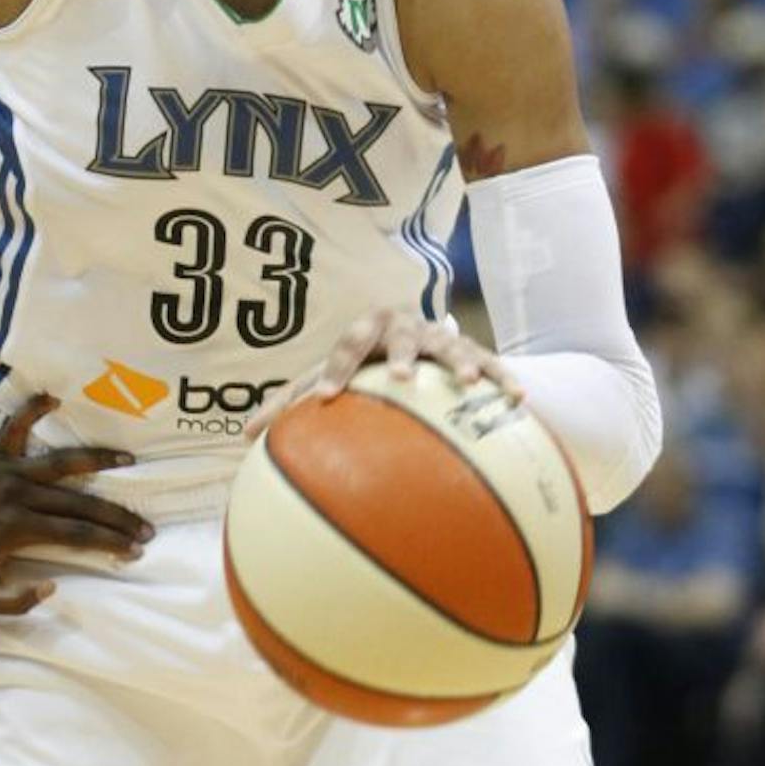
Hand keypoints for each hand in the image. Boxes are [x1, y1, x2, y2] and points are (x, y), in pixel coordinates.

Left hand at [0, 393, 152, 614]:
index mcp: (16, 528)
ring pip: (61, 463)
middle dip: (116, 516)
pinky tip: (53, 397)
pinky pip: (15, 428)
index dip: (108, 543)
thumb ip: (15, 602)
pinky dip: (32, 410)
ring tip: (128, 458)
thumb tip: (52, 588)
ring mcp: (7, 471)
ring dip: (97, 459)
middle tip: (146, 526)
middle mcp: (16, 494)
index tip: (135, 550)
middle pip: (78, 504)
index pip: (75, 535)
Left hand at [242, 306, 521, 442]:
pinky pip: (492, 364)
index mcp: (362, 331)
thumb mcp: (329, 376)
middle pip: (397, 334)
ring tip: (468, 383)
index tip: (324, 399)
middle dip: (398, 352)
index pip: (344, 346)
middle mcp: (400, 328)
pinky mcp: (471, 352)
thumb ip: (289, 403)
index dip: (334, 369)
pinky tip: (520, 399)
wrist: (409, 334)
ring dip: (461, 361)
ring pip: (450, 344)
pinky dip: (504, 379)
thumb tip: (244, 436)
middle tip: (401, 378)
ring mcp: (439, 338)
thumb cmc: (358, 364)